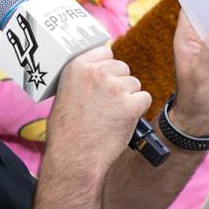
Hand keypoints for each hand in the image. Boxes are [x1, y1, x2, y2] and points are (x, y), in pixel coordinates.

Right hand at [47, 45, 151, 176]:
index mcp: (77, 66)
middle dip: (119, 83)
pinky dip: (138, 110)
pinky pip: (145, 99)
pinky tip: (124, 121)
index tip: (104, 80)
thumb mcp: (64, 94)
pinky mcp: (130, 105)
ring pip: (134, 84)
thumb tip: (98, 73)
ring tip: (112, 116)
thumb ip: (82, 79)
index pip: (105, 52)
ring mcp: (115, 88)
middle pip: (122, 67)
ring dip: (128, 97)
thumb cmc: (66, 132)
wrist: (74, 156)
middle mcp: (97, 73)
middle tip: (108, 104)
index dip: (107, 68)